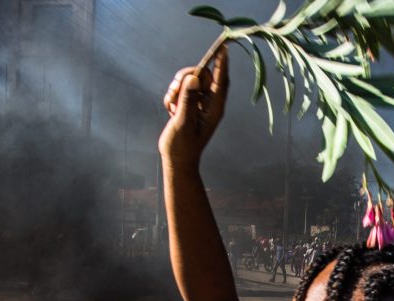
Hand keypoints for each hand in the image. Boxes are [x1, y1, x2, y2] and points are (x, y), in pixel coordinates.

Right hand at [158, 45, 228, 166]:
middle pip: (201, 75)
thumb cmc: (183, 146)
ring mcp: (199, 103)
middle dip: (186, 77)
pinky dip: (173, 95)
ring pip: (189, 80)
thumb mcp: (183, 122)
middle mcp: (210, 103)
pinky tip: (170, 110)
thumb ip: (188, 99)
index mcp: (214, 108)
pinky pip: (181, 89)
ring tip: (172, 105)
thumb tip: (194, 78)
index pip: (220, 80)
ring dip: (176, 88)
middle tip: (175, 89)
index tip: (223, 47)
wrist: (176, 159)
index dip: (221, 63)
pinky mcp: (189, 105)